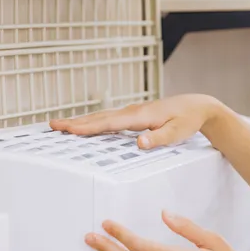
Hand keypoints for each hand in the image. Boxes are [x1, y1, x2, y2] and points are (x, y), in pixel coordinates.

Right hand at [51, 94, 223, 149]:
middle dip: (75, 122)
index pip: (110, 123)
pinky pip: (108, 118)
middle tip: (52, 125)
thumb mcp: (177, 132)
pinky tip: (84, 125)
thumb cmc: (187, 120)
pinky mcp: (133, 115)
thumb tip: (139, 144)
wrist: (197, 106)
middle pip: (99, 118)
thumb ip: (158, 138)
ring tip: (59, 125)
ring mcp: (131, 112)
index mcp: (140, 116)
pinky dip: (92, 121)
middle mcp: (132, 111)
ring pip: (101, 116)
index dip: (89, 127)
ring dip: (80, 120)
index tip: (70, 130)